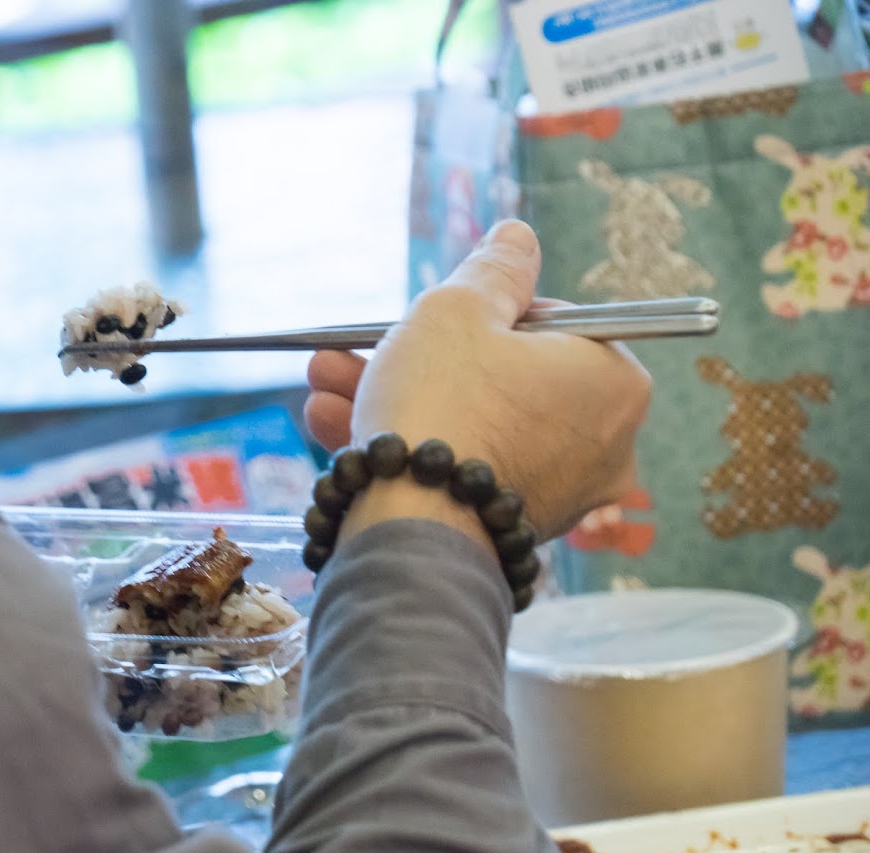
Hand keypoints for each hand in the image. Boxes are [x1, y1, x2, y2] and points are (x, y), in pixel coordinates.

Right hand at [303, 220, 650, 541]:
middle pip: (499, 379)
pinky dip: (410, 449)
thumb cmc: (441, 403)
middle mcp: (605, 442)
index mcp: (613, 379)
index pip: (544, 321)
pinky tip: (338, 425)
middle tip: (357, 348)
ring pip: (469, 427)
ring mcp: (559, 494)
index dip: (476, 314)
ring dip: (396, 401)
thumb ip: (494, 269)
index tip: (427, 323)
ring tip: (323, 383)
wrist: (412, 529)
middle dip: (417, 360)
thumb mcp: (458, 309)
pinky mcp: (509, 530)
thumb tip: (518, 236)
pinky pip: (458, 472)